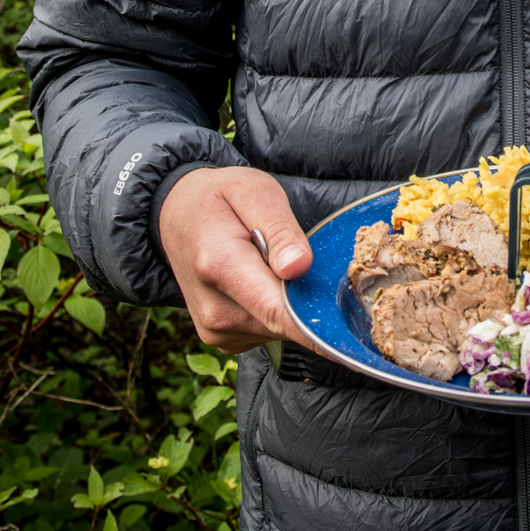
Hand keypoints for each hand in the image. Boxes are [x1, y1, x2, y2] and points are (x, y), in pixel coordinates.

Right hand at [158, 165, 312, 352]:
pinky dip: (278, 310)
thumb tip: (299, 268)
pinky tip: (268, 281)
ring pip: (279, 330)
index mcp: (220, 267)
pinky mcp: (222, 338)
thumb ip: (279, 229)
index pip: (279, 311)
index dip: (321, 326)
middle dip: (311, 302)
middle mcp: (214, 310)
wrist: (176, 215)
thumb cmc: (220, 197)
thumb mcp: (253, 191)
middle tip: (320, 266)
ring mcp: (215, 330)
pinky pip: (267, 331)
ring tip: (280, 265)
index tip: (353, 335)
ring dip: (293, 305)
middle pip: (285, 322)